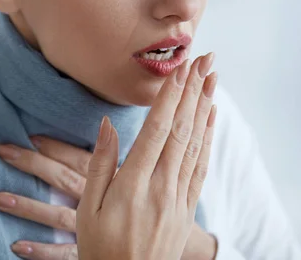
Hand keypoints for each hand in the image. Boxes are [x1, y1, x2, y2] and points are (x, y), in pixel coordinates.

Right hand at [0, 54, 217, 259]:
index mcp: (134, 185)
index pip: (157, 131)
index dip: (170, 98)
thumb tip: (108, 126)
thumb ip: (100, 165)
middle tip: (204, 59)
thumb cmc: (101, 248)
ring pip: (195, 144)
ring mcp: (178, 198)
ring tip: (212, 78)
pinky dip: (208, 139)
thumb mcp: (87, 209)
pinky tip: (211, 118)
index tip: (180, 69)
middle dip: (193, 91)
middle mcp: (162, 187)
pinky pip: (200, 166)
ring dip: (204, 108)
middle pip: (182, 130)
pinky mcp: (186, 207)